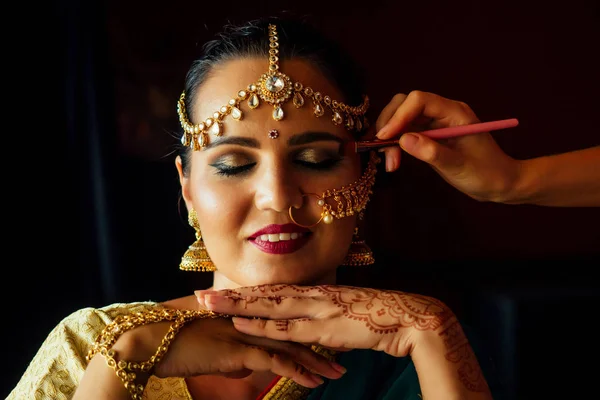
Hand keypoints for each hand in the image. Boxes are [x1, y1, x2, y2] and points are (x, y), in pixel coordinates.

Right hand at [117, 314, 344, 387]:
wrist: (148, 338)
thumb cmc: (174, 342)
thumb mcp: (208, 349)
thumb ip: (230, 355)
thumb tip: (244, 367)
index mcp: (242, 316)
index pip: (280, 323)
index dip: (304, 331)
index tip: (326, 339)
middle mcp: (248, 320)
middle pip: (292, 333)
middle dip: (319, 346)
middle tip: (343, 355)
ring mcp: (245, 332)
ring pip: (290, 347)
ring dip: (316, 362)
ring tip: (338, 373)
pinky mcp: (238, 349)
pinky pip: (276, 362)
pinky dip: (297, 372)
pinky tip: (314, 382)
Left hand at [195, 284, 457, 358]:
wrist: (406, 318)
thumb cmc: (376, 318)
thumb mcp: (342, 317)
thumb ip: (321, 321)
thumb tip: (305, 327)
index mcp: (314, 293)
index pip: (273, 292)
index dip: (246, 292)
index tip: (221, 291)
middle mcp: (311, 296)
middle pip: (263, 295)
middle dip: (231, 296)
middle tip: (198, 294)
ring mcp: (316, 308)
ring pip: (269, 305)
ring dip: (237, 305)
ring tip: (209, 304)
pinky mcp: (325, 324)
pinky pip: (288, 325)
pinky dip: (262, 323)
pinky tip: (241, 323)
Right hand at [376, 90, 520, 202]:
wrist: (500, 183)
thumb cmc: (486, 173)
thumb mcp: (459, 166)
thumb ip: (432, 152)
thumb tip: (403, 140)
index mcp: (454, 112)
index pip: (419, 100)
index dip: (399, 115)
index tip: (385, 137)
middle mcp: (442, 113)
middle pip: (405, 104)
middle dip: (389, 125)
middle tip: (382, 151)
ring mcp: (434, 123)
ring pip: (401, 118)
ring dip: (388, 137)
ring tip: (389, 163)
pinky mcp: (428, 135)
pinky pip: (404, 132)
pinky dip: (394, 144)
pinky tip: (392, 160)